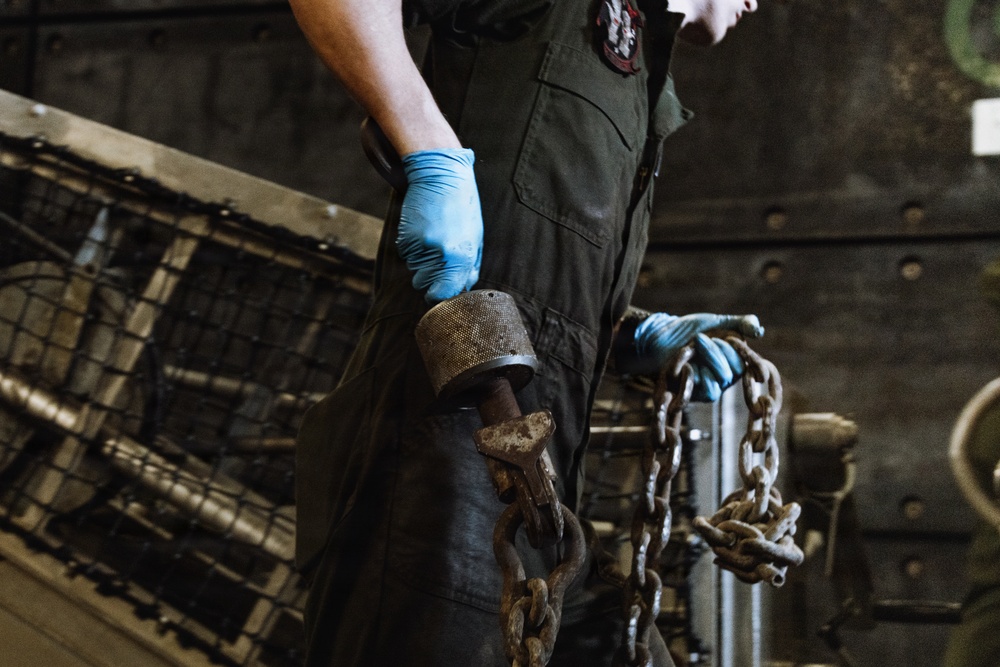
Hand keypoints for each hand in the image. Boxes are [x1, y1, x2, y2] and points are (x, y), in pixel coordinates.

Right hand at [397, 149, 482, 303]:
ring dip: (421, 261)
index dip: (440, 296)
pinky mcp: (406, 237)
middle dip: (429, 277)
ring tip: (433, 237)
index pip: (444, 294)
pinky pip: (406, 254)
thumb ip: (469, 266)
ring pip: (414, 269)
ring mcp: (421, 246)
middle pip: (425, 285)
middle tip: (437, 257)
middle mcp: (441, 256)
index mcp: (461, 257)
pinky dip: (412, 247)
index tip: (439, 291)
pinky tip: (423, 229)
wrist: (442, 175)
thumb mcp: (475, 237)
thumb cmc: (463, 206)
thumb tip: (463, 287)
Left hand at [634, 312, 763, 401]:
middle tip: (699, 338)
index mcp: (734, 363)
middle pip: (730, 375)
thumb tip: (759, 330)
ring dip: (700, 362)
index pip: (746, 365)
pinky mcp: (688, 394)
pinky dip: (686, 372)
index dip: (737, 353)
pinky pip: (693, 390)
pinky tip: (682, 361)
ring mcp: (706, 388)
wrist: (661, 335)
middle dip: (714, 353)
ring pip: (714, 386)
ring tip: (690, 347)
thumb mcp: (716, 322)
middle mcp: (723, 379)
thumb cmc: (690, 330)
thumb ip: (740, 323)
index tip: (727, 338)